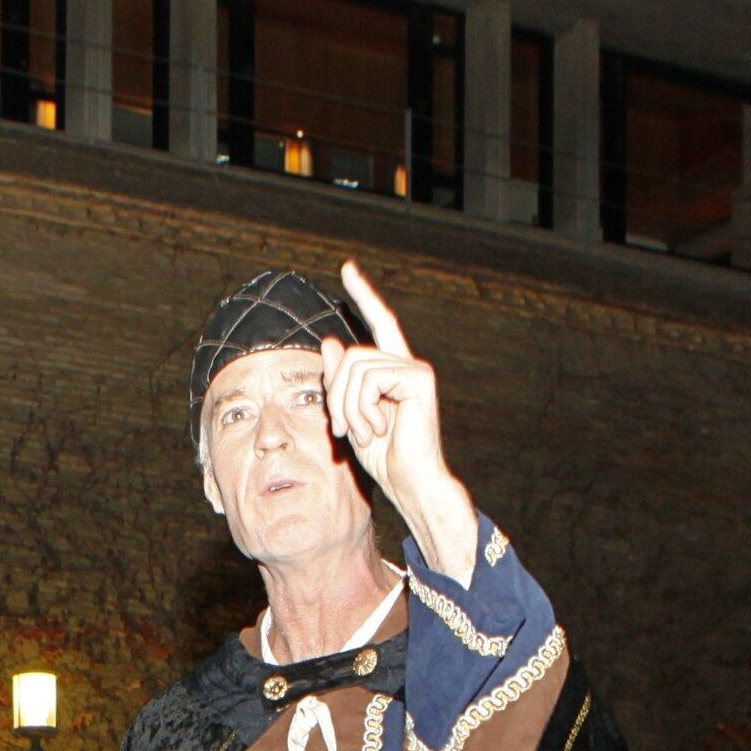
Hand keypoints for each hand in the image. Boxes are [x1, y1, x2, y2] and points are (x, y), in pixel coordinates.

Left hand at [320, 263, 476, 581]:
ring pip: (355, 367)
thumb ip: (339, 381)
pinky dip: (362, 408)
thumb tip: (331, 340)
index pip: (378, 323)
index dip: (363, 294)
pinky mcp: (419, 378)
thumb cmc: (384, 457)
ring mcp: (415, 369)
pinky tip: (377, 429)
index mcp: (391, 370)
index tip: (348, 268)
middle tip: (345, 430)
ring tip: (363, 433)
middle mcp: (406, 364)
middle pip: (350, 356)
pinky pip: (369, 378)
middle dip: (336, 395)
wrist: (412, 483)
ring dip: (347, 406)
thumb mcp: (350, 415)